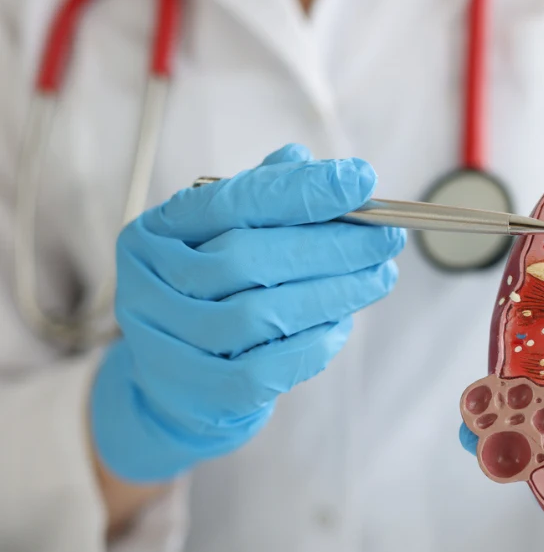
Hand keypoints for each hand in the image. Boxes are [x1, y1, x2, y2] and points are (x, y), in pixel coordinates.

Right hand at [91, 144, 404, 481]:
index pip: (232, 200)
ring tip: (379, 278)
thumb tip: (306, 159)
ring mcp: (169, 342)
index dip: (302, 190)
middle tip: (385, 240)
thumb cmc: (209, 299)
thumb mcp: (222, 240)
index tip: (361, 180)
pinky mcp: (200, 392)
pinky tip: (341, 325)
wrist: (174, 388)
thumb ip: (261, 198)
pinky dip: (314, 343)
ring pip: (262, 313)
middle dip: (331, 246)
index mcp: (157, 232)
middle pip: (250, 257)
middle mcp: (151, 284)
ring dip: (334, 293)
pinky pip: (268, 367)